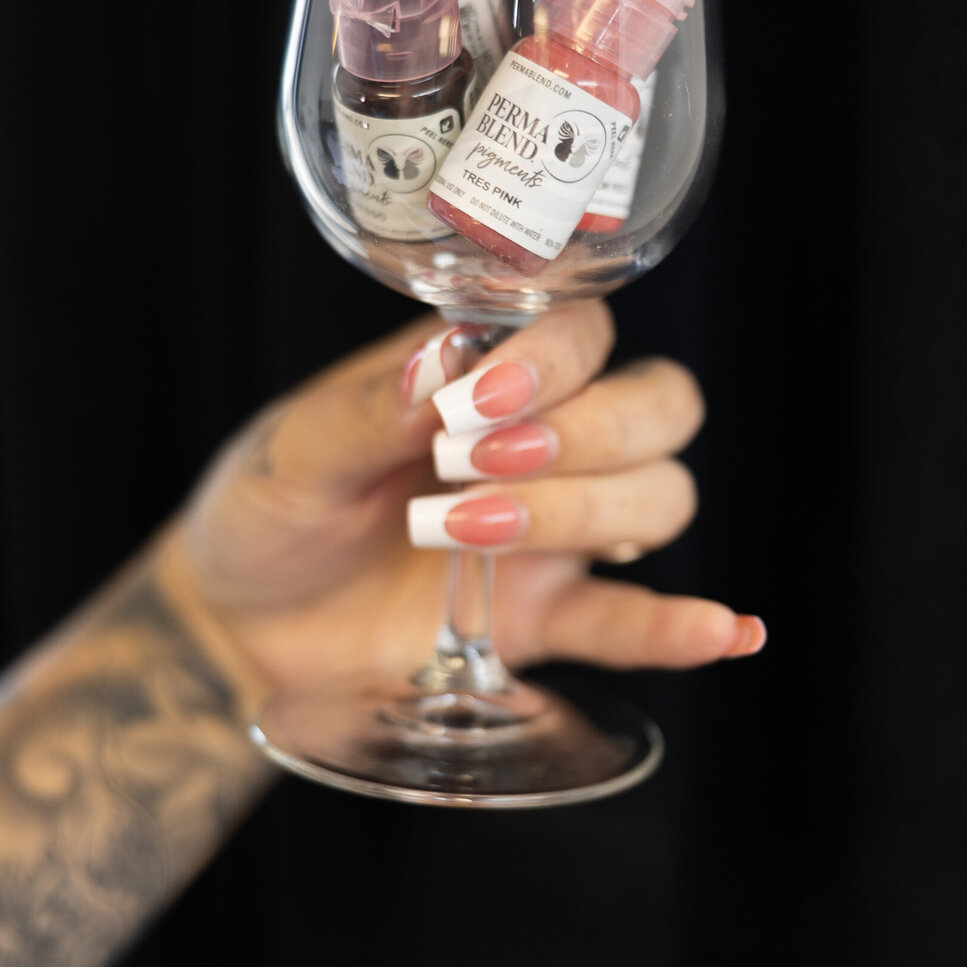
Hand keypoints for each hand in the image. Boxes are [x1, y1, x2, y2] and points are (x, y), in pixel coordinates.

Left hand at [156, 301, 764, 699]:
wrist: (239, 628)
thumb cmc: (266, 512)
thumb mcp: (290, 449)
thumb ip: (366, 410)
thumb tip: (441, 370)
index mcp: (486, 375)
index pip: (584, 334)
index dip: (556, 360)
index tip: (480, 398)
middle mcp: (544, 443)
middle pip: (655, 408)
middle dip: (589, 431)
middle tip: (478, 464)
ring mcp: (554, 533)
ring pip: (658, 498)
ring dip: (587, 510)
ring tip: (472, 533)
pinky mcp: (544, 617)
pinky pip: (635, 621)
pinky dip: (684, 626)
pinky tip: (727, 631)